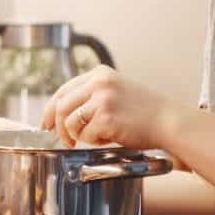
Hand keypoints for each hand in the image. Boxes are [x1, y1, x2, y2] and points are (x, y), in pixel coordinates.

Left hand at [40, 66, 177, 149]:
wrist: (169, 121)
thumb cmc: (145, 111)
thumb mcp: (116, 91)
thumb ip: (92, 94)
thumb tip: (62, 113)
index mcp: (100, 73)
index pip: (63, 90)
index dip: (50, 110)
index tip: (45, 124)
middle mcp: (99, 82)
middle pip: (60, 106)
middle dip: (58, 127)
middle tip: (65, 141)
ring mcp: (102, 99)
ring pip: (70, 122)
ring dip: (78, 136)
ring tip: (97, 137)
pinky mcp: (106, 118)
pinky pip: (86, 136)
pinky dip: (95, 141)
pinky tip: (112, 137)